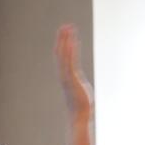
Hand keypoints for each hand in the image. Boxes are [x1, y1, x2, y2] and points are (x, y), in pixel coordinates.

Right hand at [54, 24, 93, 144]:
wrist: (79, 118)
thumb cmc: (82, 109)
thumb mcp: (82, 93)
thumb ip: (80, 86)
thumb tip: (84, 89)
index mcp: (67, 77)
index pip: (63, 58)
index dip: (64, 46)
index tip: (67, 35)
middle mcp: (64, 75)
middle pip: (61, 53)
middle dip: (62, 39)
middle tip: (65, 26)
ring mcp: (66, 76)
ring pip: (64, 54)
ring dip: (66, 40)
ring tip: (68, 28)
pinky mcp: (71, 79)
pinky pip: (70, 61)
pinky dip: (71, 50)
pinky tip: (73, 40)